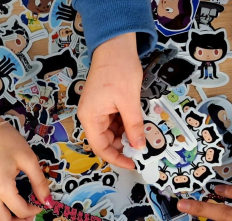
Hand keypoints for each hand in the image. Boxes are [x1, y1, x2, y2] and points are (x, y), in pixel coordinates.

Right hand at [78, 33, 144, 168]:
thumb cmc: (118, 70)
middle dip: (123, 146)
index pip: (100, 147)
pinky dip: (125, 125)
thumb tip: (139, 146)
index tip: (133, 163)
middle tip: (142, 149)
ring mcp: (96, 109)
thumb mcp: (130, 102)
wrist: (115, 46)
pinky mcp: (103, 104)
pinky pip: (113, 121)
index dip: (116, 158)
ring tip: (141, 134)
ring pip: (110, 132)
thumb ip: (134, 127)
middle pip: (105, 141)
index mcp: (90, 117)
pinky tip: (137, 123)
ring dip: (125, 135)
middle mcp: (90, 115)